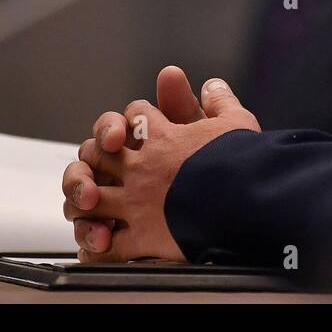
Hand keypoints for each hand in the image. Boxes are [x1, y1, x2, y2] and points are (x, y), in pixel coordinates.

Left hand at [61, 65, 260, 261]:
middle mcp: (142, 167)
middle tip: (100, 161)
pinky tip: (98, 246)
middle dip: (95, 155)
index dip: (132, 117)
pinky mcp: (141, 237)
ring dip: (85, 199)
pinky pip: (107, 244)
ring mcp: (136, 203)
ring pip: (91, 196)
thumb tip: (212, 85)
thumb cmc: (244, 164)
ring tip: (89, 202)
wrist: (246, 202)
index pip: (135, 115)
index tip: (135, 124)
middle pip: (99, 152)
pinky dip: (98, 246)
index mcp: (163, 137)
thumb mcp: (237, 122)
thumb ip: (221, 102)